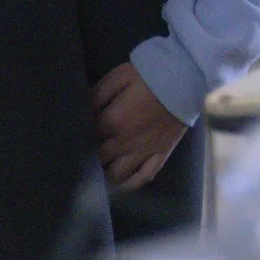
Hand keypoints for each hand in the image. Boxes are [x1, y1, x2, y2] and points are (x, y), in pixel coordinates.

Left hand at [91, 62, 186, 192]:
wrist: (186, 78)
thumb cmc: (150, 75)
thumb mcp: (118, 77)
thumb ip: (96, 95)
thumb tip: (79, 109)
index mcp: (113, 121)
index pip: (87, 137)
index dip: (78, 136)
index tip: (73, 136)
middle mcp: (126, 142)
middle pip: (98, 159)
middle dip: (89, 158)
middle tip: (83, 154)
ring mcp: (144, 151)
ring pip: (117, 175)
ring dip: (104, 175)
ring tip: (98, 170)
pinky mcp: (161, 154)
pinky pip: (143, 177)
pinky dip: (129, 184)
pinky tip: (120, 182)